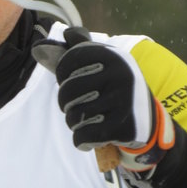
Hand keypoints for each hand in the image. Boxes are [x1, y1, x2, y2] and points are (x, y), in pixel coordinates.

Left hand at [32, 28, 173, 170]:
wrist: (148, 120)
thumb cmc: (114, 88)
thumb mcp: (100, 63)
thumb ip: (71, 52)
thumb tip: (38, 47)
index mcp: (112, 56)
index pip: (66, 64)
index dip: (63, 77)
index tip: (73, 82)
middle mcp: (120, 75)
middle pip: (67, 92)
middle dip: (66, 103)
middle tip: (79, 105)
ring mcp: (124, 102)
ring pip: (74, 116)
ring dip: (75, 122)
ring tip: (88, 120)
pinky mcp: (124, 128)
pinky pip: (83, 136)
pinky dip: (81, 140)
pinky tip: (90, 136)